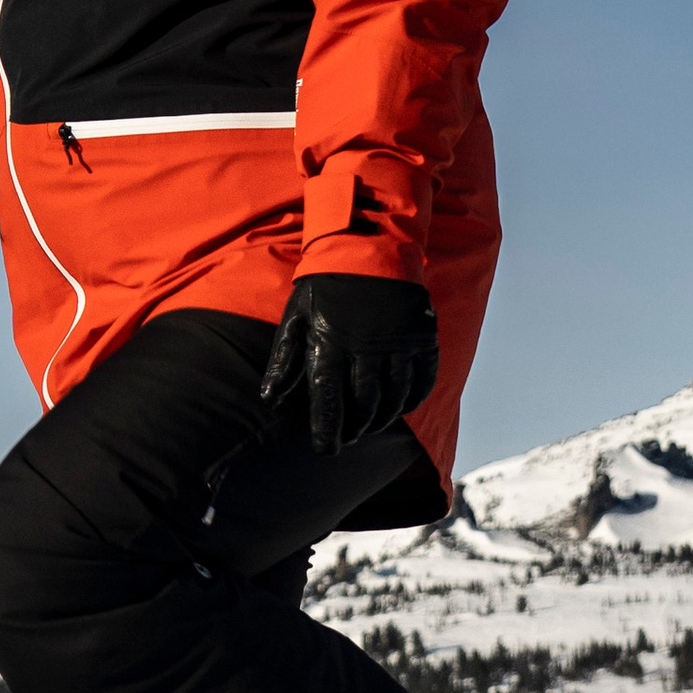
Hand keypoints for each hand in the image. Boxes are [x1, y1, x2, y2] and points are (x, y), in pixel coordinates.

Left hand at [258, 273, 440, 455]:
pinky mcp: (422, 335)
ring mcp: (398, 341)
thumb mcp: (296, 316)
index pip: (329, 400)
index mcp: (331, 343)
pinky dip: (413, 399)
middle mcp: (367, 346)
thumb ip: (284, 360)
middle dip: (355, 428)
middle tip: (347, 436)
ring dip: (382, 418)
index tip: (325, 449)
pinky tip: (402, 407)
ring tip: (370, 425)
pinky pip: (423, 380)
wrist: (368, 243)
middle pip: (364, 405)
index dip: (327, 430)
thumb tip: (269, 399)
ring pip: (394, 397)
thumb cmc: (325, 284)